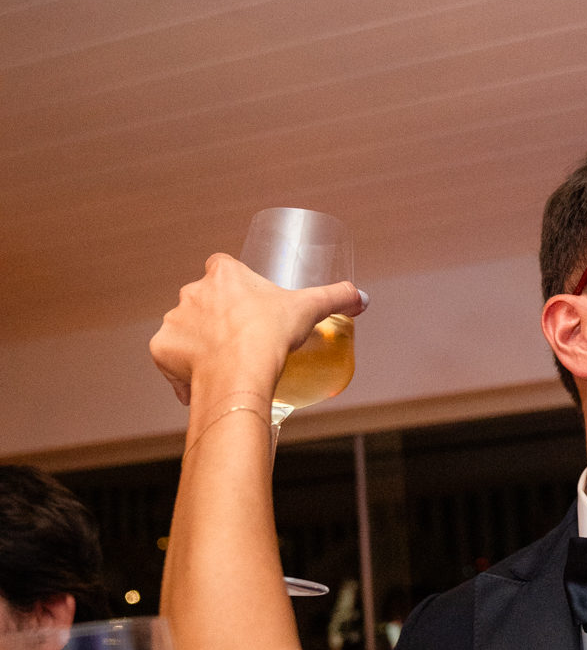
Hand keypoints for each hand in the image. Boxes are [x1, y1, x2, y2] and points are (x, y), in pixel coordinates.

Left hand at [150, 253, 363, 408]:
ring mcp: (173, 320)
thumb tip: (363, 298)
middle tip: (241, 338)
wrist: (239, 374)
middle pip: (202, 300)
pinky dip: (183, 370)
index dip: (234, 285)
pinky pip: (171, 358)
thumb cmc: (271, 336)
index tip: (246, 302)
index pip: (222, 267)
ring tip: (225, 363)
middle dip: (216, 317)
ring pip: (186, 329)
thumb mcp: (309, 309)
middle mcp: (191, 292)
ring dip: (199, 343)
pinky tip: (203, 381)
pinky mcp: (160, 349)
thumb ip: (337, 297)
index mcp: (223, 274)